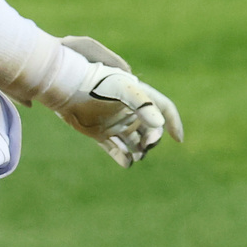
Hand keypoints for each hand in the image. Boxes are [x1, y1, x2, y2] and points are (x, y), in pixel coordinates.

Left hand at [57, 37, 183, 166]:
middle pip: (150, 129)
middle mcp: (129, 111)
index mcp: (139, 97)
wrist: (68, 88)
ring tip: (137, 156)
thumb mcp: (123, 90)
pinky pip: (116, 149)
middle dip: (153, 139)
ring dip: (140, 150)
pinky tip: (127, 163)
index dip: (173, 122)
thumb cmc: (97, 83)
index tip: (178, 139)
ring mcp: (115, 122)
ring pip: (134, 141)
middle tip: (147, 146)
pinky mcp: (101, 133)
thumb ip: (142, 104)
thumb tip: (159, 124)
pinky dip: (123, 157)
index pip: (164, 108)